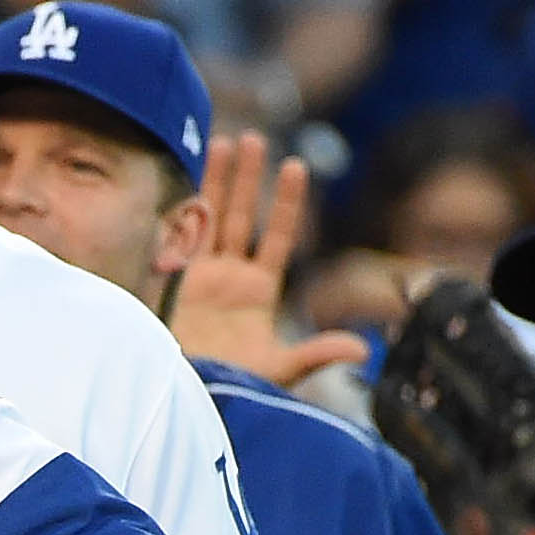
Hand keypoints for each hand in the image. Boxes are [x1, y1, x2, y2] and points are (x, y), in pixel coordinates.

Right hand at [172, 131, 369, 385]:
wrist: (187, 394)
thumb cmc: (234, 385)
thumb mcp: (280, 368)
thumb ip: (317, 353)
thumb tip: (363, 349)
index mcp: (259, 290)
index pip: (276, 235)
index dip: (286, 202)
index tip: (296, 165)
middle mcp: (229, 276)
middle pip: (241, 216)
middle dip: (248, 178)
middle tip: (254, 139)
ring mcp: (199, 275)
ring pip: (210, 217)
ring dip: (217, 182)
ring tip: (225, 141)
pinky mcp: (171, 280)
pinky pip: (179, 235)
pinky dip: (183, 207)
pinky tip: (185, 176)